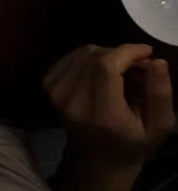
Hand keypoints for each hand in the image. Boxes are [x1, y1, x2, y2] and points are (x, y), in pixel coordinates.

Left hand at [46, 44, 174, 168]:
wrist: (96, 157)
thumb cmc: (132, 142)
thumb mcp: (158, 126)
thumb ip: (160, 94)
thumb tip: (157, 61)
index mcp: (102, 114)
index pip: (106, 66)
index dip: (127, 52)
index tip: (147, 51)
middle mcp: (73, 100)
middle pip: (95, 56)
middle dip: (120, 54)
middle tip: (138, 66)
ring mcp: (56, 92)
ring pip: (83, 53)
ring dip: (106, 55)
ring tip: (121, 72)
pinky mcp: (48, 84)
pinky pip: (71, 56)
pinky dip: (90, 58)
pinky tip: (102, 72)